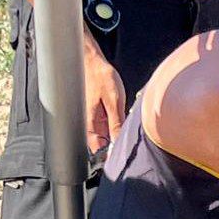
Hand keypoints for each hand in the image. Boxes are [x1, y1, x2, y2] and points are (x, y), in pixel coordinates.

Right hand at [82, 29, 124, 153]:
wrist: (91, 59)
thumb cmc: (100, 76)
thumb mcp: (114, 101)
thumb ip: (116, 123)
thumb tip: (118, 143)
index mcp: (90, 123)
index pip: (97, 149)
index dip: (109, 157)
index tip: (122, 158)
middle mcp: (89, 123)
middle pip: (102, 145)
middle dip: (114, 148)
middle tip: (129, 147)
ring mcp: (93, 118)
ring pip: (106, 136)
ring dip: (116, 138)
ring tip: (126, 133)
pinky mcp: (98, 112)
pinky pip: (107, 126)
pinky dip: (116, 127)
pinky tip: (123, 122)